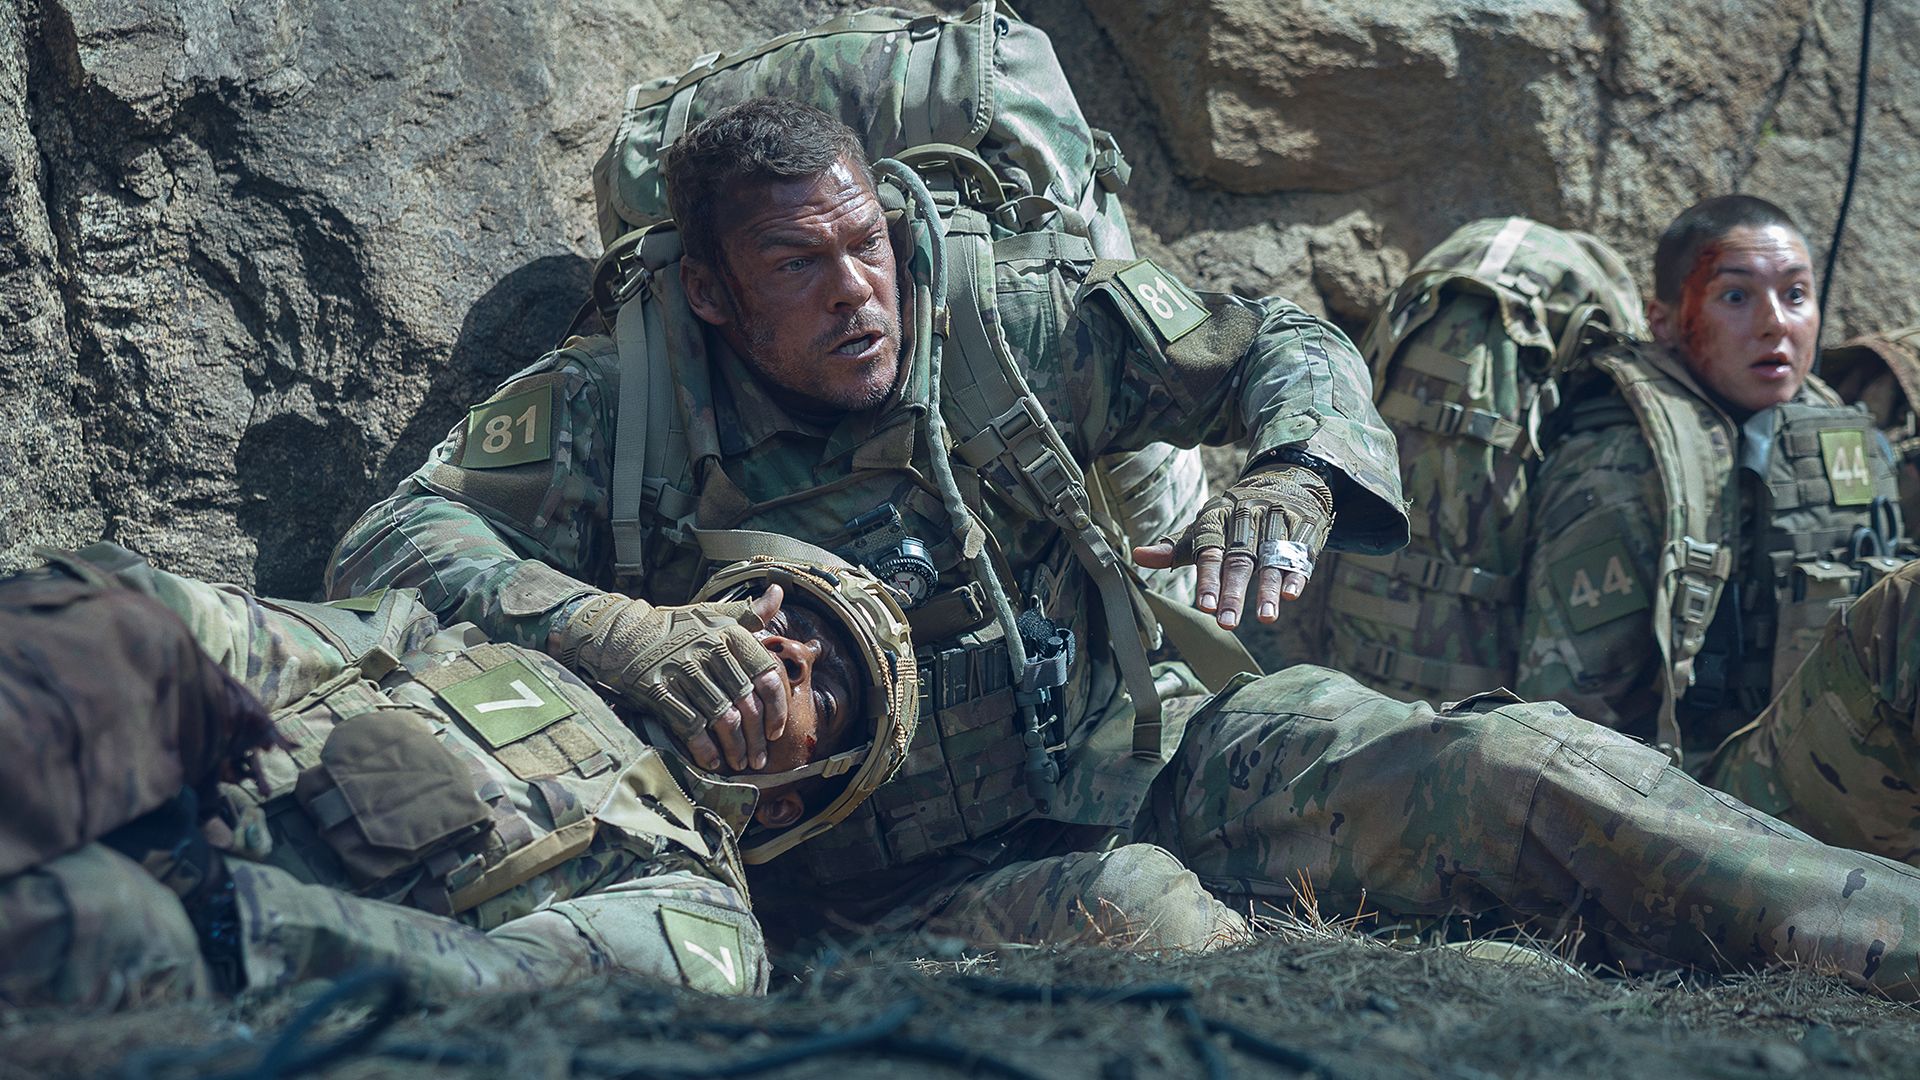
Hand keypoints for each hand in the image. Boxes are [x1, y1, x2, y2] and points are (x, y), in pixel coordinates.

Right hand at [557, 586, 787, 771]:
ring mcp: (683, 670)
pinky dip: (705, 748)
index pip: (767, 675)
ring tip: (740, 764)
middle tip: (760, 760)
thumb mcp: (712, 614)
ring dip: (734, 747)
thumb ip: (748, 614)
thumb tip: (779, 592)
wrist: (622, 634)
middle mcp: (710, 649)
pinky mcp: (659, 688)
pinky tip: (712, 761)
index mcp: (729, 633)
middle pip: (746, 702)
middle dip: (756, 738)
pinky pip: (691, 725)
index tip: (776, 731)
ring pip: (722, 717)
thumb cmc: (675, 629)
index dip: (777, 708)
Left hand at [1132, 465, 1333, 629]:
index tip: (1205, 607)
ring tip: (1265, 617)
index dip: (1208, 579)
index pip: (1210, 551)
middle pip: (1239, 558)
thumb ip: (1176, 547)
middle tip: (1227, 622)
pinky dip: (1296, 574)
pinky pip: (1300, 554)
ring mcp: (1277, 524)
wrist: (1284, 480)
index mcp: (1218, 518)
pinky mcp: (1304, 531)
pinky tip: (1291, 595)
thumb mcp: (1205, 527)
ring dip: (1268, 588)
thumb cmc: (1235, 517)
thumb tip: (1137, 556)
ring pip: (1271, 558)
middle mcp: (1247, 520)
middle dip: (1233, 591)